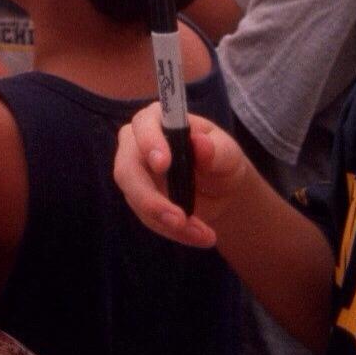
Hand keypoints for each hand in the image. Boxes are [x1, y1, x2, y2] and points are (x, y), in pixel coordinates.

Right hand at [112, 102, 252, 247]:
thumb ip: (216, 149)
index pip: (143, 125)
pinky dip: (172, 231)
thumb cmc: (220, 158)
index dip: (149, 143)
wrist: (220, 188)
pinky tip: (199, 235)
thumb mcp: (228, 154)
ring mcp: (133, 172)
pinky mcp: (137, 197)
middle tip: (180, 220)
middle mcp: (137, 142)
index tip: (163, 165)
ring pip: (135, 199)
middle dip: (150, 198)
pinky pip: (147, 217)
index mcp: (157, 120)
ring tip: (204, 234)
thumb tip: (200, 144)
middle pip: (127, 169)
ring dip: (166, 222)